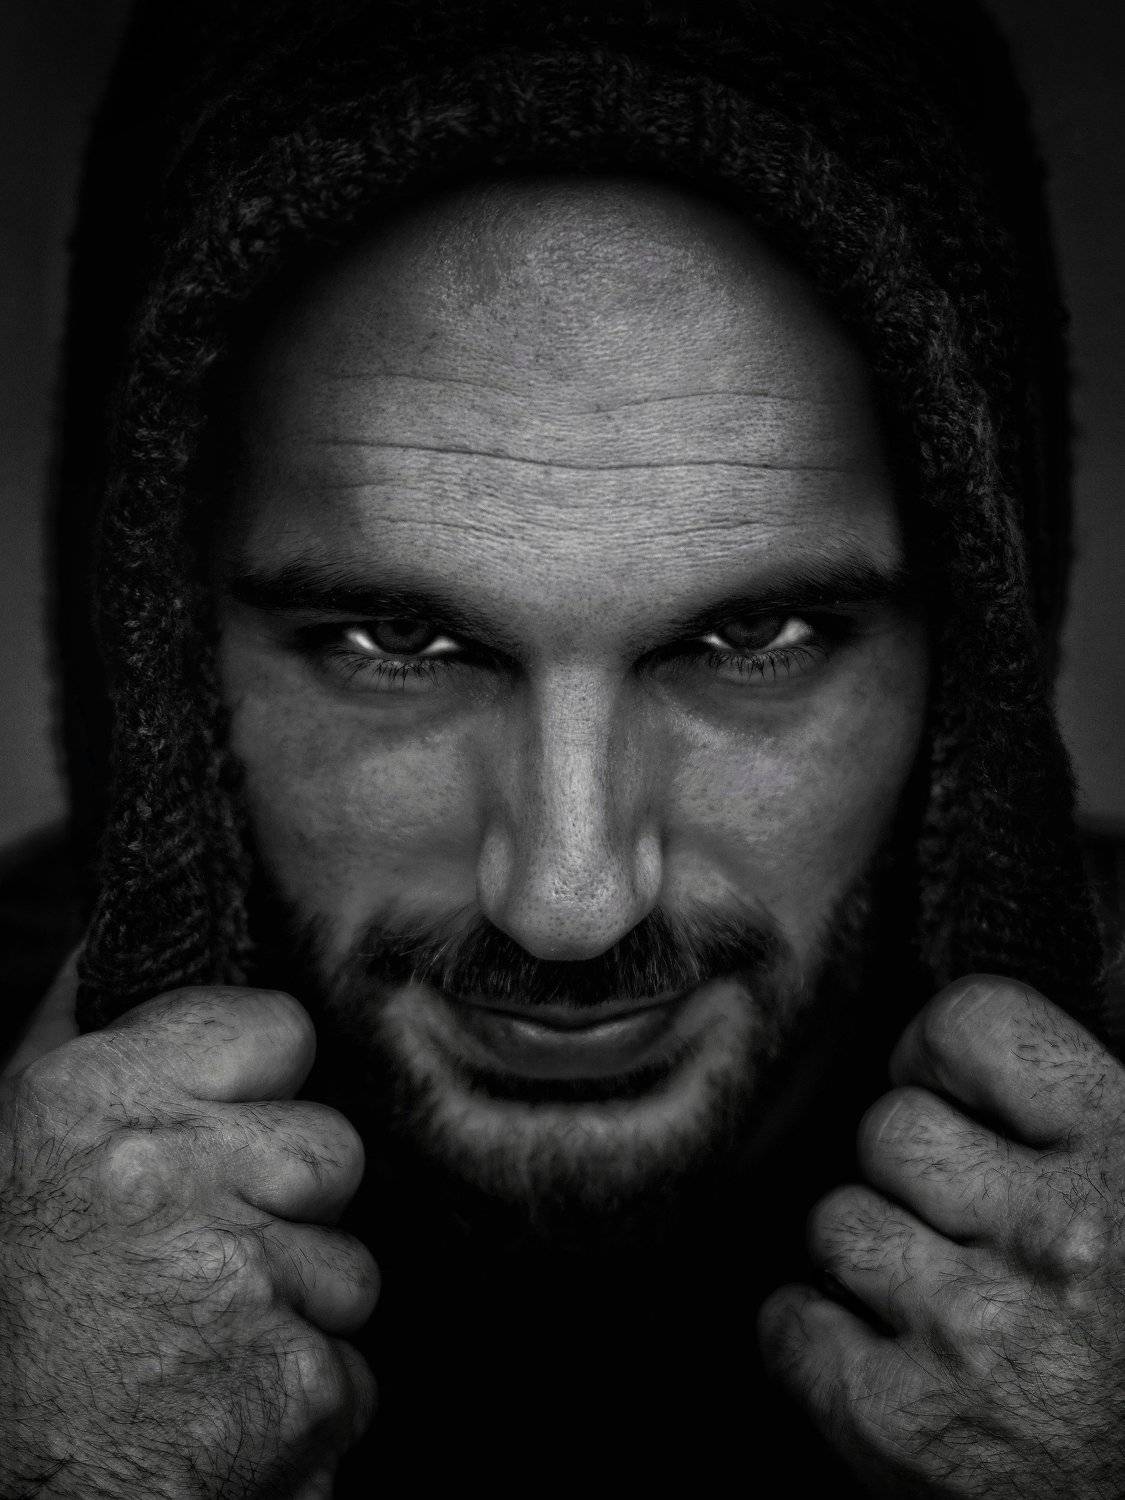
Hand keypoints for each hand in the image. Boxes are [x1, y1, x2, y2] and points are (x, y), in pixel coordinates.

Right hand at [0, 959, 378, 1498]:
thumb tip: (114, 937)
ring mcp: (240, 1279)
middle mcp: (171, 1175)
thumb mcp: (18, 1144)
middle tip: (206, 1260)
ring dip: (297, 1308)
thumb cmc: (6, 1307)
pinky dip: (302, 1400)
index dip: (268, 1083)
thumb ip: (87, 1035)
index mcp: (98, 1101)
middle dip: (291, 1208)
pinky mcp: (295, 1384)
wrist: (0, 1492)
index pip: (279, 1028)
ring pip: (352, 1263)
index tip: (236, 1122)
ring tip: (199, 1345)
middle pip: (331, 1147)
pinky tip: (218, 1410)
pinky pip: (351, 1368)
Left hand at [758, 974, 1124, 1497]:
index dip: (938, 1052)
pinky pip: (791, 1324)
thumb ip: (1086, 1120)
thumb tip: (979, 1055)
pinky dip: (816, 1337)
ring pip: (836, 1220)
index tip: (943, 1087)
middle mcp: (1056, 1236)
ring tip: (926, 1294)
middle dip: (905, 1170)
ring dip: (867, 1253)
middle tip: (947, 1218)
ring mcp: (975, 1330)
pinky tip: (873, 1352)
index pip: (972, 1024)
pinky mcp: (906, 1423)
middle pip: (888, 1126)